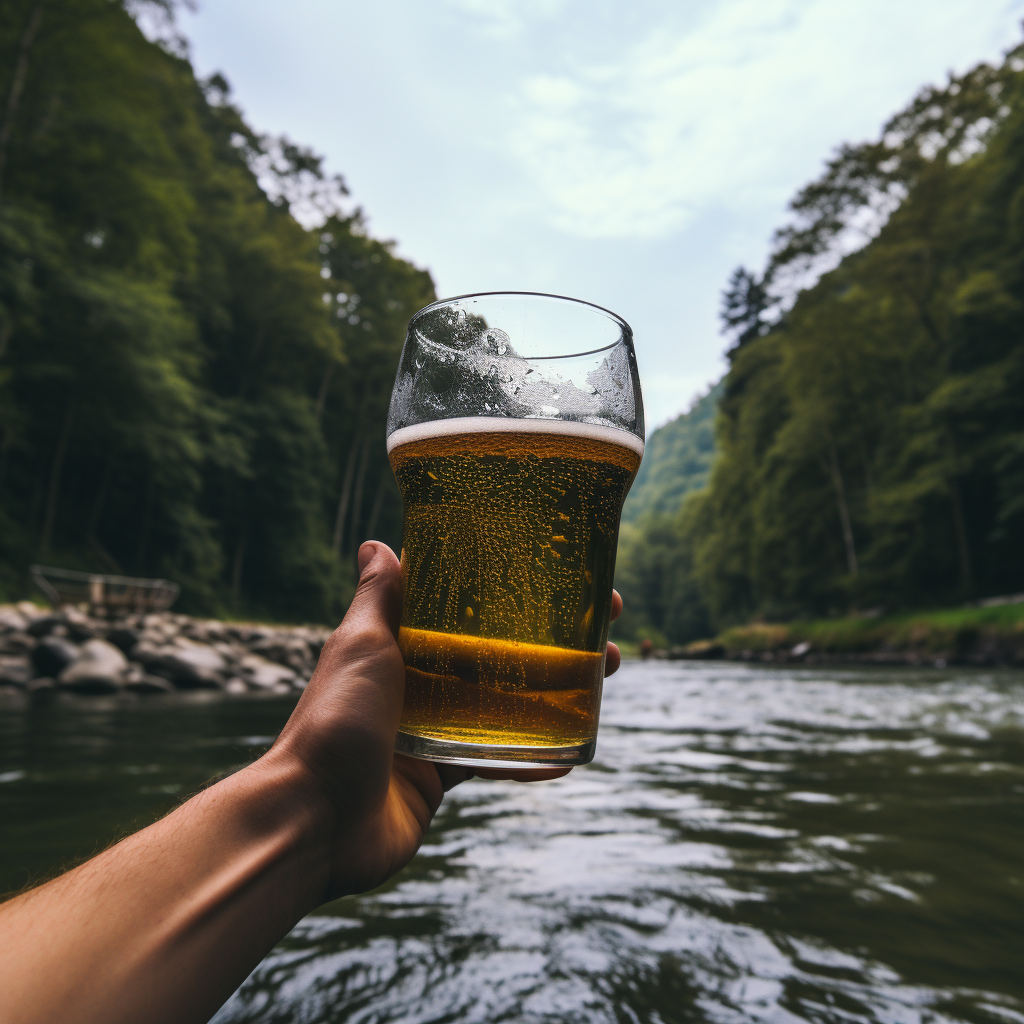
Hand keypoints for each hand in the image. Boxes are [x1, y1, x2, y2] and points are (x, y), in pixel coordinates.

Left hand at [268, 541, 623, 898]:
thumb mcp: (359, 647)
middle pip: (499, 650)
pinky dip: (535, 755)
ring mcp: (434, 729)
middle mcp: (419, 683)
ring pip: (508, 700)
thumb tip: (374, 542)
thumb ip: (379, 600)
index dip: (509, 588)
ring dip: (558, 687)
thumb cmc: (333, 723)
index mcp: (399, 645)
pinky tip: (575, 748)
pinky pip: (498, 758)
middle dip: (552, 635)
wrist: (316, 820)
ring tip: (609, 667)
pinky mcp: (445, 774)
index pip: (463, 605)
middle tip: (604, 623)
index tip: (555, 571)